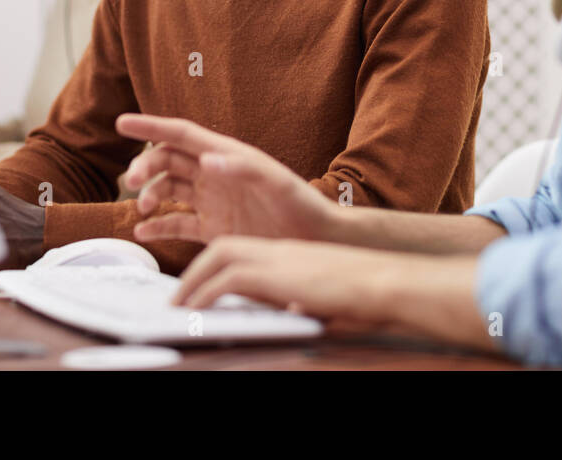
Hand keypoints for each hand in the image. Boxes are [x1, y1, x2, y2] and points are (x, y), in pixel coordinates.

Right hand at [117, 113, 336, 244]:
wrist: (316, 240)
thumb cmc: (301, 205)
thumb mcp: (276, 183)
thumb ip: (243, 169)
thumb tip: (207, 160)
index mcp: (227, 154)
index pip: (181, 134)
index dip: (151, 126)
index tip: (121, 122)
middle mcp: (215, 174)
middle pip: (168, 161)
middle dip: (145, 166)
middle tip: (133, 182)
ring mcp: (212, 201)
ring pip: (168, 191)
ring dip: (150, 196)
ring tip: (143, 210)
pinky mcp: (213, 229)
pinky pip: (177, 224)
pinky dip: (158, 227)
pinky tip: (143, 232)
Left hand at [173, 236, 394, 329]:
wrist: (384, 283)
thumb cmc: (361, 296)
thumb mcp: (319, 300)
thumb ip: (297, 303)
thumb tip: (286, 314)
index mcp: (288, 255)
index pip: (241, 252)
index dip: (213, 269)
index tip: (196, 292)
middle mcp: (279, 251)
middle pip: (223, 246)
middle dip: (194, 271)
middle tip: (176, 299)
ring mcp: (279, 258)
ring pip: (219, 254)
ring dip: (193, 279)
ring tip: (177, 306)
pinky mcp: (279, 273)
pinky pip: (231, 278)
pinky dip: (207, 293)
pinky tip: (197, 311)